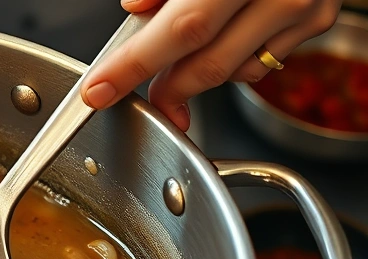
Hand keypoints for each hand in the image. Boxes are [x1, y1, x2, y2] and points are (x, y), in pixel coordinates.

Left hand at [80, 0, 342, 130]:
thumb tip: (135, 7)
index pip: (181, 28)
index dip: (134, 64)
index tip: (99, 90)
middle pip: (207, 62)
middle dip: (163, 86)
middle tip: (132, 92)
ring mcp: (303, 9)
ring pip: (234, 71)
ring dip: (194, 76)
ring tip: (173, 61)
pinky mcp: (317, 23)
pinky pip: (260, 64)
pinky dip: (228, 63)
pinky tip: (216, 44)